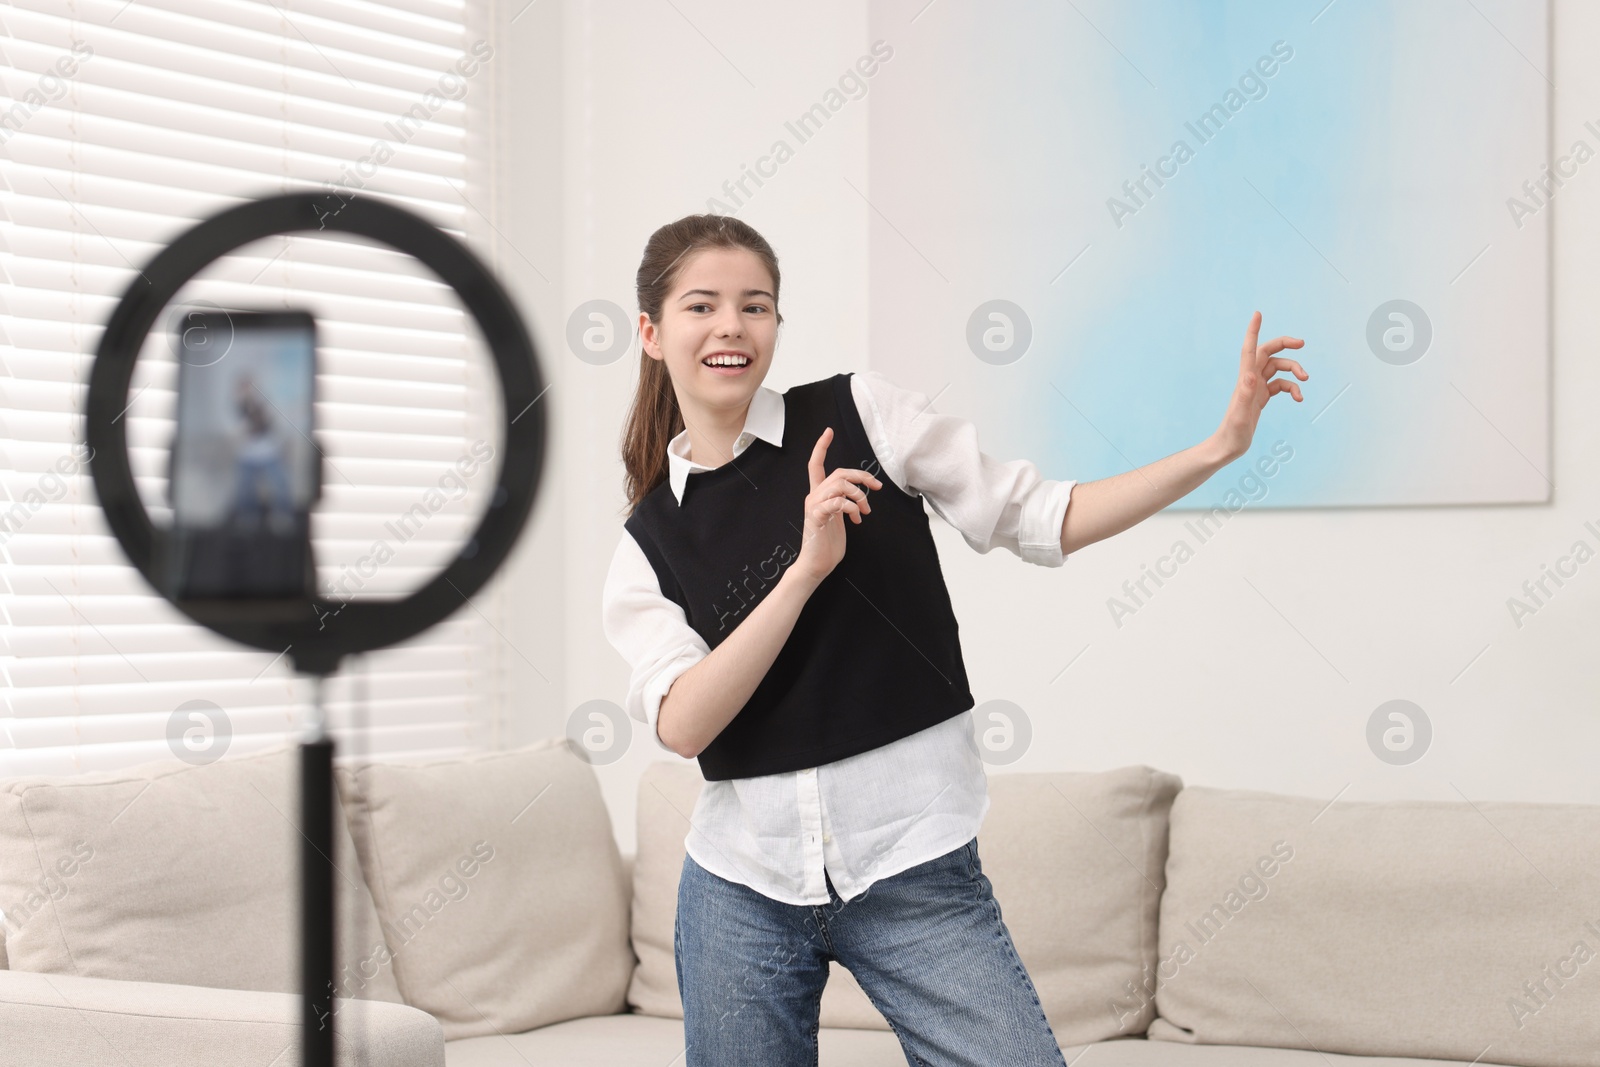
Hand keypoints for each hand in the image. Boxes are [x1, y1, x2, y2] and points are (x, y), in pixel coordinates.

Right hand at [792, 427, 881, 584]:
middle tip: (876, 488)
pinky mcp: (818, 517)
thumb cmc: (828, 544)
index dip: (821, 447)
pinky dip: (851, 507)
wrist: (817, 565)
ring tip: (865, 511)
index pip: (816, 464)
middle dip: (861, 476)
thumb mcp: (839, 518)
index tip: (828, 431)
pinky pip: (837, 502)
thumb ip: (844, 503)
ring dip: (859, 495)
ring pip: (840, 484)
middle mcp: (814, 496)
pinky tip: (856, 519)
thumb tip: (860, 498)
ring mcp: (814, 506)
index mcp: (818, 495)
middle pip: (838, 472)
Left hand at [1211, 311, 1307, 462]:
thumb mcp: (1241, 415)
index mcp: (1245, 380)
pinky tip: (1299, 399)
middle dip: (1285, 345)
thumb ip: (1245, 395)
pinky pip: (1280, 385)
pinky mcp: (1260, 398)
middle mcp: (1250, 380)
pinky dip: (1292, 388)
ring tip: (1306, 380)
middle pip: (1268, 353)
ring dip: (1293, 371)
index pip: (1250, 349)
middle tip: (1302, 343)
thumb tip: (1250, 375)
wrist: (1227, 448)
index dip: (1254, 331)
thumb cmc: (1232, 434)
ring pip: (1278, 369)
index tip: (1258, 314)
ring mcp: (1256, 389)